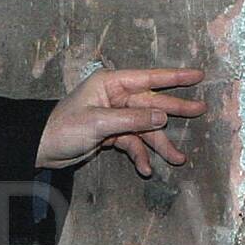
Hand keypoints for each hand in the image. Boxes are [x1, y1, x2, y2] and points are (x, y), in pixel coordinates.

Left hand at [36, 66, 207, 176]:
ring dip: (160, 145)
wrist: (43, 149)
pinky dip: (140, 155)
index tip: (197, 75)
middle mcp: (116, 97)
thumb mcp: (99, 123)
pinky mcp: (113, 134)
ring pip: (146, 128)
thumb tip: (162, 116)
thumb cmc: (64, 128)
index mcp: (110, 84)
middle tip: (201, 110)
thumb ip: (132, 119)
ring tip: (178, 159)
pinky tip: (145, 168)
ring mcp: (116, 116)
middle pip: (152, 102)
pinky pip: (134, 143)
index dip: (174, 77)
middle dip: (175, 109)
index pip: (148, 78)